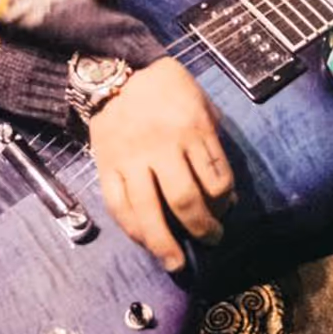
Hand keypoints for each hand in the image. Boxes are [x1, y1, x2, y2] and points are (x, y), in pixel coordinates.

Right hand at [88, 57, 235, 272]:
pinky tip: (145, 240)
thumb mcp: (201, 103)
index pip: (216, 178)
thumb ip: (212, 145)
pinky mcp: (106, 165)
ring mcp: (131, 158)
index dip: (226, 202)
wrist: (115, 70)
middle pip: (185, 200)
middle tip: (211, 241)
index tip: (225, 211)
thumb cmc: (167, 88)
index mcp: (192, 128)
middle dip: (202, 228)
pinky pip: (119, 205)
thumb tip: (225, 195)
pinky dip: (133, 228)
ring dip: (164, 243)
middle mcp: (163, 146)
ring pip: (149, 210)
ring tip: (175, 262)